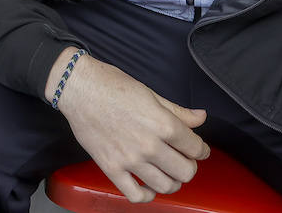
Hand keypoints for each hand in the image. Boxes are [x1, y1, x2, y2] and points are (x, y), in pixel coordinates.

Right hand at [50, 51, 209, 201]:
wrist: (79, 88)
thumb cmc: (113, 86)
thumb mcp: (151, 94)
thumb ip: (178, 111)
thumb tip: (200, 117)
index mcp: (163, 123)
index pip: (196, 148)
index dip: (202, 150)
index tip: (199, 150)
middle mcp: (149, 145)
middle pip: (185, 171)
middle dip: (189, 167)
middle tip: (183, 160)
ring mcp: (129, 159)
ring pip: (164, 186)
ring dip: (172, 182)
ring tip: (167, 173)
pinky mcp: (111, 167)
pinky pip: (135, 195)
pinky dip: (146, 196)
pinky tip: (147, 187)